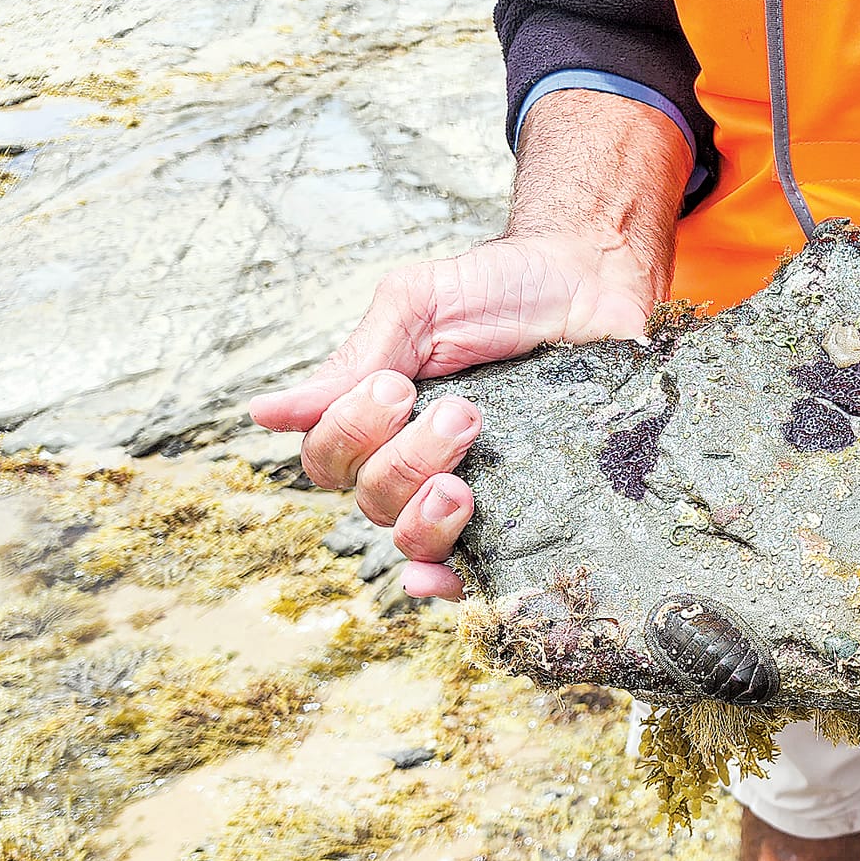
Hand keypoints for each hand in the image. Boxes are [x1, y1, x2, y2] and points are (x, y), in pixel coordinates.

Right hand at [249, 232, 664, 598]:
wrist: (595, 278)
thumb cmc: (504, 286)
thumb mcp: (419, 305)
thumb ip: (355, 360)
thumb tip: (264, 413)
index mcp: (383, 415)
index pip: (328, 458)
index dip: (348, 436)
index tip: (397, 389)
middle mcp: (419, 459)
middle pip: (371, 500)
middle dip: (405, 462)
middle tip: (461, 412)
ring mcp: (473, 488)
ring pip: (412, 537)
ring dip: (425, 515)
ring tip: (464, 482)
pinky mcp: (527, 508)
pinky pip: (475, 570)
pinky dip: (447, 582)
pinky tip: (438, 576)